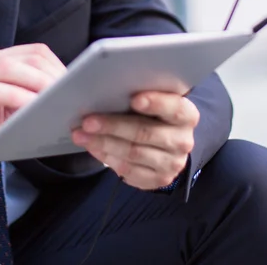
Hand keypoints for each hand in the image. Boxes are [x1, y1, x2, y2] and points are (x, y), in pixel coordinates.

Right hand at [0, 44, 65, 177]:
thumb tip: (55, 109)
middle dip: (57, 75)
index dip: (58, 66)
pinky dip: (24, 100)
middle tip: (73, 97)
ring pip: (19, 67)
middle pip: (32, 56)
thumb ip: (19, 101)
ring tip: (62, 103)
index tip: (74, 86)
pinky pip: (3, 90)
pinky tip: (37, 113)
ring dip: (45, 85)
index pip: (35, 52)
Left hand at [71, 91, 198, 189]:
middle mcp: (182, 140)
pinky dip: (107, 158)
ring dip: (103, 143)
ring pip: (133, 153)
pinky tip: (92, 148)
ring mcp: (172, 163)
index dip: (156, 103)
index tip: (134, 99)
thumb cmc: (151, 112)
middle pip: (145, 132)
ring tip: (80, 135)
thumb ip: (138, 92)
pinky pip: (129, 170)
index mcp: (186, 115)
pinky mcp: (158, 180)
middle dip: (113, 125)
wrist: (165, 141)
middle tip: (87, 121)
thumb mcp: (152, 98)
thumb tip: (108, 87)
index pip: (175, 108)